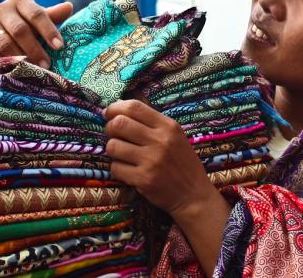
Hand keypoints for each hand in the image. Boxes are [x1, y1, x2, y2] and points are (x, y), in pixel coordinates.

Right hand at [0, 0, 72, 67]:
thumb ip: (53, 15)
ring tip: (32, 70)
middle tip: (46, 65)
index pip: (36, 14)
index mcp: (20, 1)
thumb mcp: (40, 18)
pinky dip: (2, 62)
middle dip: (34, 49)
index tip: (59, 46)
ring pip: (4, 42)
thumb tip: (69, 7)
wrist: (0, 29)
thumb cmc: (28, 23)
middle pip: (19, 30)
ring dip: (19, 58)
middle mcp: (2, 9)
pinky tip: (13, 71)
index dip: (48, 30)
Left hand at [104, 100, 221, 216]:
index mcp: (168, 126)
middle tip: (112, 134)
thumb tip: (121, 108)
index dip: (115, 108)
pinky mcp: (144, 180)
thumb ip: (152, 122)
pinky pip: (116, 168)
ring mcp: (152, 161)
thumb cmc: (181, 162)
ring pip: (113, 146)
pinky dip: (117, 168)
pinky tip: (127, 170)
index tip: (109, 114)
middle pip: (119, 124)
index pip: (134, 107)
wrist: (193, 194)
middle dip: (109, 128)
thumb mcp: (175, 136)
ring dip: (112, 149)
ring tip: (121, 154)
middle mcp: (160, 141)